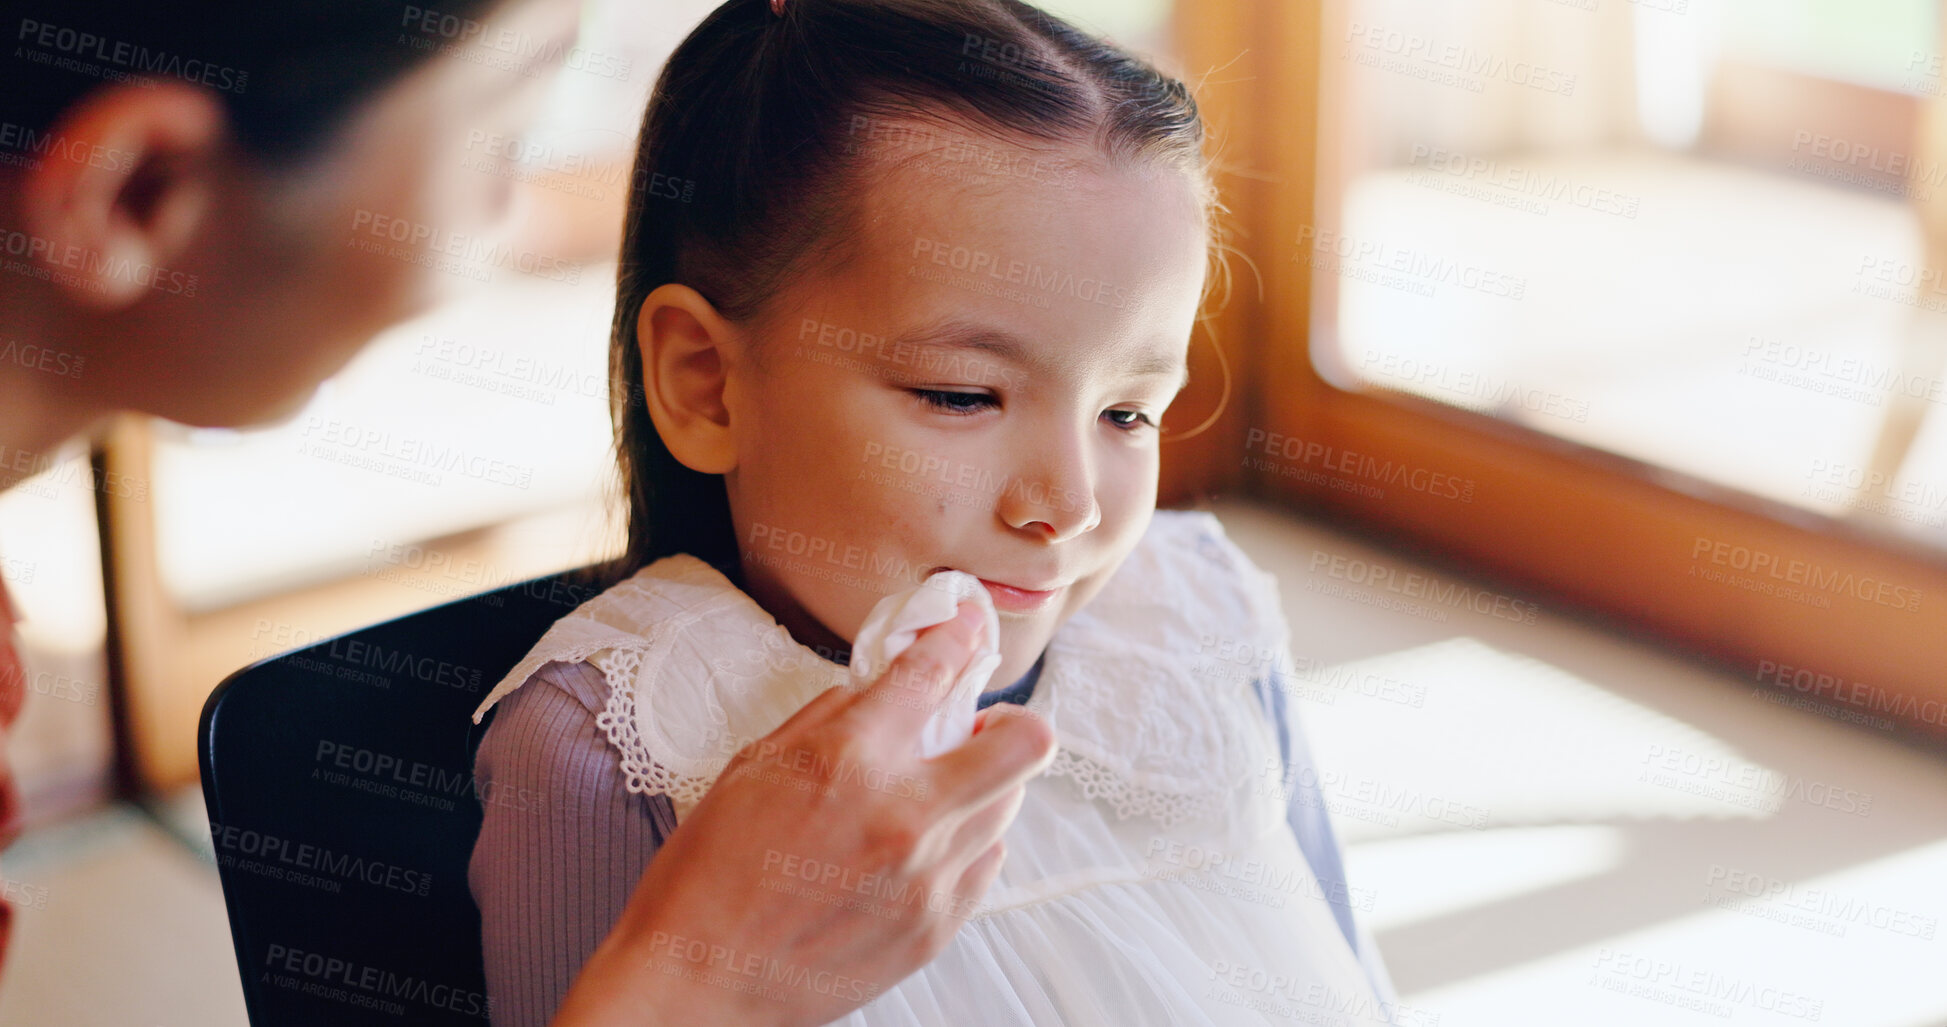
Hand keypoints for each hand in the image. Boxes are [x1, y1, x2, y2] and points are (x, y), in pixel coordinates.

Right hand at [550, 598, 1056, 1026]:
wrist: (698, 980)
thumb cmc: (709, 871)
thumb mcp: (755, 766)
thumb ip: (829, 718)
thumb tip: (881, 685)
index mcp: (851, 759)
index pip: (937, 672)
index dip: (960, 634)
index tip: (967, 626)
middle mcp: (905, 814)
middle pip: (1026, 743)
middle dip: (1010, 720)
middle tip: (976, 726)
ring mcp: (928, 877)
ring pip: (1009, 805)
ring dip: (980, 785)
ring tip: (935, 792)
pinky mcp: (935, 928)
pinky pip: (985, 865)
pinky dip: (963, 843)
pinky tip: (920, 846)